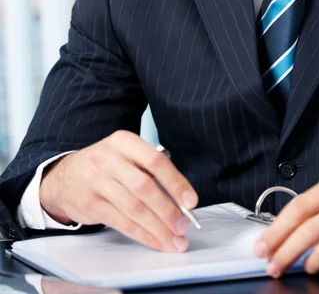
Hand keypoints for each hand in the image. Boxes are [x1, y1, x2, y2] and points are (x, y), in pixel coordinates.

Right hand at [39, 130, 197, 252]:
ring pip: (134, 208)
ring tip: (175, 239)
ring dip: (158, 228)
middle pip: (144, 187)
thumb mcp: (124, 155)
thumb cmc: (104, 165)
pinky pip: (122, 223)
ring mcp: (96, 182)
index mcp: (123, 141)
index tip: (190, 201)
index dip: (175, 182)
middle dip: (168, 210)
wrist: (63, 177)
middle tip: (183, 225)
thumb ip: (149, 171)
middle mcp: (108, 159)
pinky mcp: (90, 204)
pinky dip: (143, 235)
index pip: (154, 160)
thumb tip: (180, 199)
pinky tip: (156, 241)